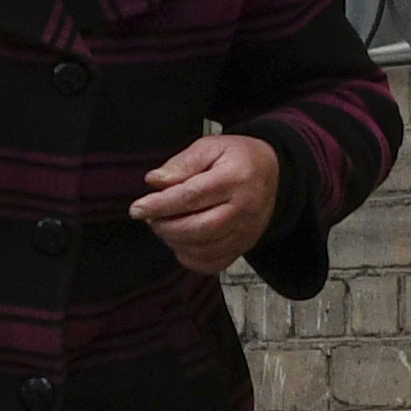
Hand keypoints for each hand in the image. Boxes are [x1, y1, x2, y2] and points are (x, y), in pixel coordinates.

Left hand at [132, 131, 281, 278]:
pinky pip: (213, 263)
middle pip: (199, 228)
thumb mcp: (211, 146)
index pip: (193, 195)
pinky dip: (190, 258)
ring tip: (164, 226)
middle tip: (150, 218)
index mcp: (235, 178)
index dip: (161, 205)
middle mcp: (244, 208)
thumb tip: (154, 181)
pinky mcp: (244, 246)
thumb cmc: (237, 158)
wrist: (273, 174)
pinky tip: (180, 242)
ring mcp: (246, 231)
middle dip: (166, 226)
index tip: (137, 209)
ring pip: (204, 248)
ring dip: (175, 242)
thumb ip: (182, 163)